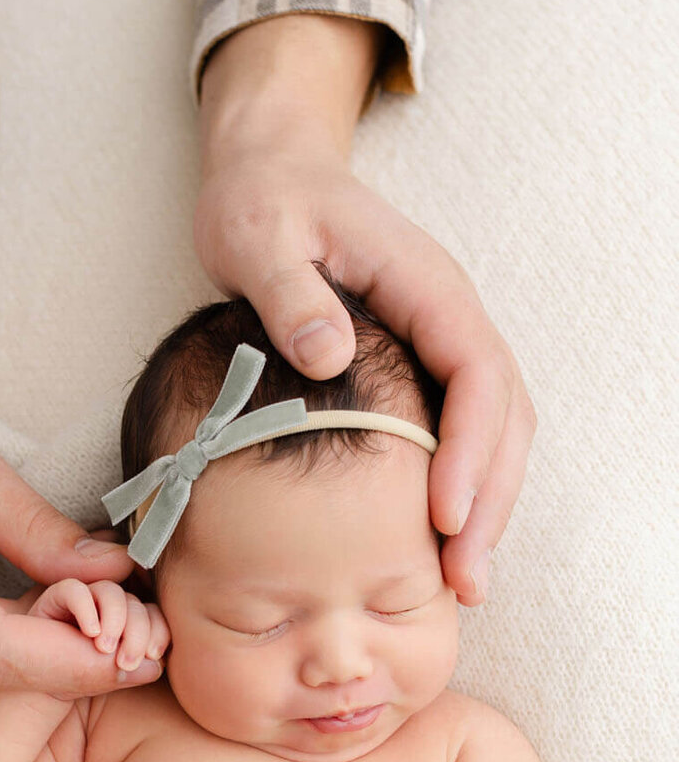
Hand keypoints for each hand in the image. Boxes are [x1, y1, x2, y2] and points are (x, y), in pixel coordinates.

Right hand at [28, 578, 168, 682]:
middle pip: (136, 600)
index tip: (153, 655)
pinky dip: (87, 607)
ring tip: (102, 647)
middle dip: (139, 629)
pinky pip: (77, 588)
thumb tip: (160, 659)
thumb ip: (139, 663)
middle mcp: (100, 613)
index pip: (152, 613)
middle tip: (126, 659)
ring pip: (111, 591)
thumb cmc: (64, 682)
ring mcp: (77, 604)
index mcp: (117, 630)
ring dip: (116, 618)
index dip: (158, 628)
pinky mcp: (51, 599)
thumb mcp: (112, 676)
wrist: (19, 690)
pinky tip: (87, 632)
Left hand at [195, 15, 534, 606]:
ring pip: (493, 432)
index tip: (443, 516)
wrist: (267, 177)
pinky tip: (435, 547)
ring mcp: (440, 343)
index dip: (469, 448)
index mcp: (424, 284)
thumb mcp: (258, 237)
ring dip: (484, 508)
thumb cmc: (260, 204)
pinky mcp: (421, 369)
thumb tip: (327, 355)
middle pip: (503, 415)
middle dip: (491, 500)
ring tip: (460, 584)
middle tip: (465, 581)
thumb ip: (289, 293)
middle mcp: (449, 316)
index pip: (475, 371)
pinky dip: (459, 491)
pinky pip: (460, 434)